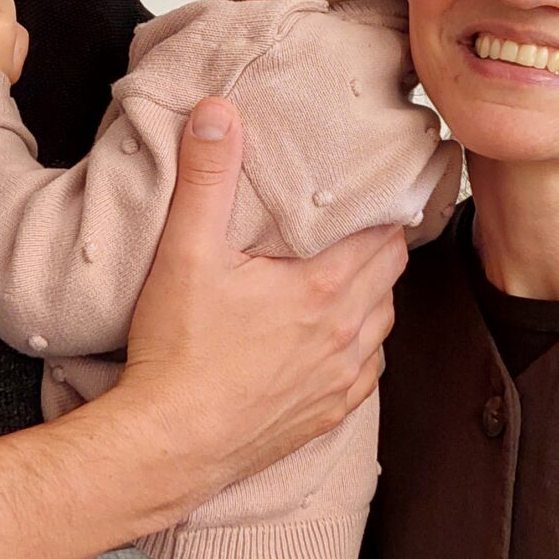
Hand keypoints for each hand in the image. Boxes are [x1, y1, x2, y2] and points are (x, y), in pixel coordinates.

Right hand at [115, 96, 405, 501]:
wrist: (169, 445)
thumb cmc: (177, 353)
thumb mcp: (185, 252)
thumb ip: (207, 177)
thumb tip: (219, 112)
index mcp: (323, 289)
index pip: (382, 234)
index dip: (382, 206)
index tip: (376, 187)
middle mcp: (345, 334)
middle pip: (390, 274)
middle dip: (382, 243)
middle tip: (366, 219)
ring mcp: (340, 379)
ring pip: (384, 323)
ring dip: (374, 295)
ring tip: (352, 272)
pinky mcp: (326, 415)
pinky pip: (368, 374)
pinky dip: (363, 348)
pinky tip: (342, 339)